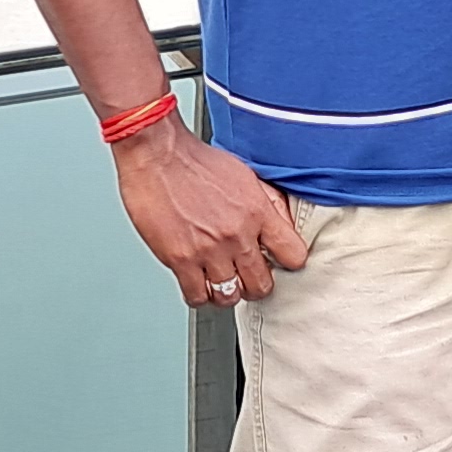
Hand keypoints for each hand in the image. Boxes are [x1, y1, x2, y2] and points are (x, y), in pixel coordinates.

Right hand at [114, 115, 310, 306]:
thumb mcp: (246, 175)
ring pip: (230, 296)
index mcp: (258, 212)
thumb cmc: (196, 161)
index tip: (277, 261)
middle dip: (256, 285)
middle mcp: (237, 235)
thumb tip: (285, 226)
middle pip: (262, 285)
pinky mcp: (180, 259)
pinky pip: (197, 296)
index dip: (287, 262)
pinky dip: (198, 294)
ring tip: (219, 280)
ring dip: (226, 291)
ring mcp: (208, 250)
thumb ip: (269, 203)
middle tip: (246, 277)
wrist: (158, 154)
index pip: (293, 255)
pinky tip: (197, 282)